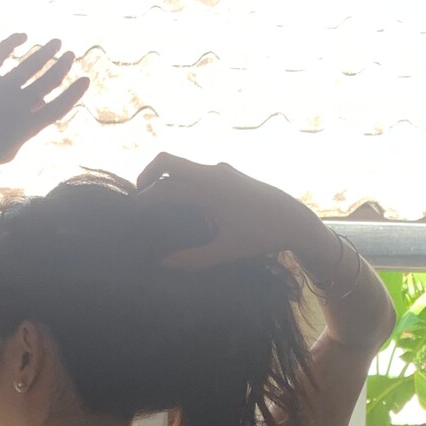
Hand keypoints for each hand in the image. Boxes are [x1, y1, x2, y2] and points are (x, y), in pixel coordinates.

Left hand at [0, 34, 89, 172]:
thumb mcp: (8, 151)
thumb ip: (27, 131)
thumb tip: (40, 108)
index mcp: (26, 128)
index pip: (59, 107)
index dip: (75, 92)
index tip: (85, 79)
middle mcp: (18, 105)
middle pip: (49, 80)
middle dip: (63, 66)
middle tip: (70, 55)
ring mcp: (1, 87)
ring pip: (32, 63)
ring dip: (47, 51)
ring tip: (56, 43)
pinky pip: (4, 50)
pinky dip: (16, 41)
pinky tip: (24, 38)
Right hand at [133, 153, 319, 268]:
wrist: (295, 219)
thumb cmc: (263, 236)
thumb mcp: (227, 251)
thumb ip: (193, 258)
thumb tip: (163, 264)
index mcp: (210, 190)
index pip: (165, 189)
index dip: (143, 201)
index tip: (130, 215)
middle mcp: (213, 173)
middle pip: (167, 161)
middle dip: (147, 177)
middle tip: (137, 200)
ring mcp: (220, 170)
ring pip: (181, 165)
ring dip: (164, 179)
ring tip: (153, 203)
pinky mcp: (226, 174)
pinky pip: (194, 172)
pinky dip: (179, 182)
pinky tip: (179, 205)